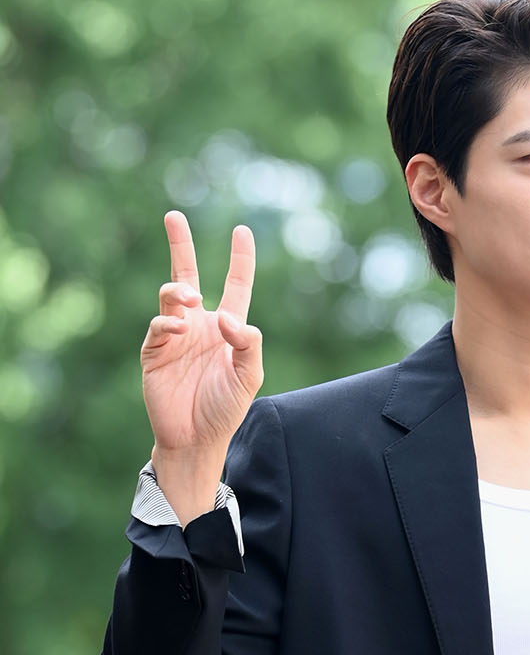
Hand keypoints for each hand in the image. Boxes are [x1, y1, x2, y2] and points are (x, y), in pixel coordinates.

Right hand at [140, 211, 263, 461]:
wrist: (195, 438)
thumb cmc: (225, 409)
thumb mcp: (249, 376)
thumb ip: (248, 344)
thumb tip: (226, 316)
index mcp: (226, 329)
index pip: (235, 286)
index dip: (240, 259)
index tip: (242, 230)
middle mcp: (199, 326)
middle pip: (188, 275)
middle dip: (180, 245)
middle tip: (173, 216)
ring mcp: (175, 337)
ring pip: (171, 296)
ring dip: (179, 292)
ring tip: (189, 300)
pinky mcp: (155, 351)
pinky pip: (159, 325)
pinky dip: (168, 322)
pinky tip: (179, 330)